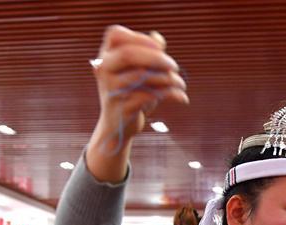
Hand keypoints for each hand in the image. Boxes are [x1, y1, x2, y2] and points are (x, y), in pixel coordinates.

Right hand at [87, 25, 187, 179]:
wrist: (120, 127)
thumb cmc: (132, 94)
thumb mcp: (140, 71)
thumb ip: (148, 53)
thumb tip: (158, 37)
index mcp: (105, 56)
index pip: (116, 35)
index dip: (139, 37)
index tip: (161, 48)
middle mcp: (103, 70)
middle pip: (128, 54)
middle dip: (156, 58)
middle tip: (175, 67)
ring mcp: (110, 89)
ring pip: (141, 76)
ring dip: (167, 78)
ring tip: (181, 84)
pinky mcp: (121, 108)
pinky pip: (148, 96)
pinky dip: (170, 94)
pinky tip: (182, 98)